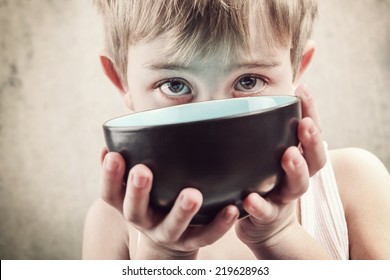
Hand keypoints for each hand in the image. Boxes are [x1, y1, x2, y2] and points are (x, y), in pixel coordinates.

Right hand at [99, 150, 238, 258]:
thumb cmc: (153, 201)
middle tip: (142, 171)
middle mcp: (145, 220)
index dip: (108, 176)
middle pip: (136, 211)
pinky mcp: (191, 241)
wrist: (168, 241)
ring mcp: (168, 233)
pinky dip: (219, 224)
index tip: (113, 155)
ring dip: (181, 211)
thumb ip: (129, 164)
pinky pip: (206, 235)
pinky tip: (231, 209)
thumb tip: (113, 141)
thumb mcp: (136, 187)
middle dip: (137, 191)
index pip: (111, 193)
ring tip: (192, 195)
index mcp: (128, 205)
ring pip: (172, 226)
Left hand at [235, 85, 326, 258]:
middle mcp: (296, 177)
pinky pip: (266, 211)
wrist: (263, 223)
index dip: (311, 111)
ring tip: (289, 155)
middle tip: (305, 124)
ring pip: (297, 185)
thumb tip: (247, 94)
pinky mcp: (268, 215)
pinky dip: (259, 205)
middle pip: (314, 160)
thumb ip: (264, 131)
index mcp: (298, 158)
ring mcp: (284, 197)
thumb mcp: (267, 155)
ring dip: (295, 169)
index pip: (311, 132)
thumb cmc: (264, 181)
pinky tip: (250, 198)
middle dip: (312, 141)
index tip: (302, 88)